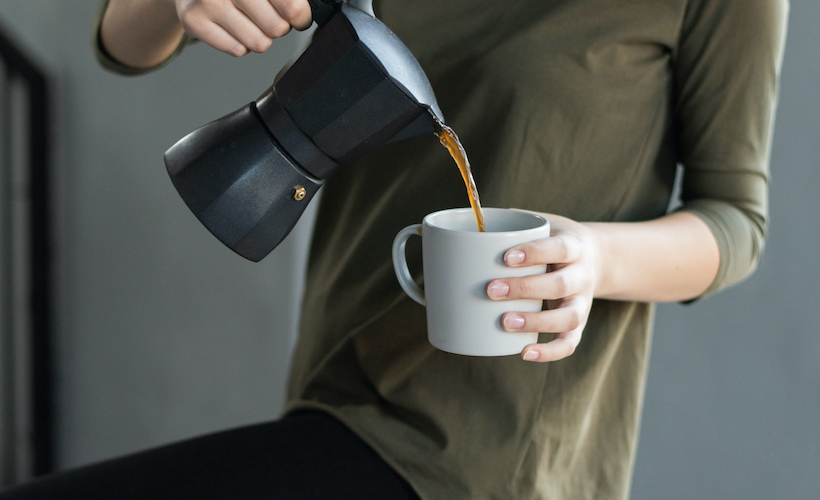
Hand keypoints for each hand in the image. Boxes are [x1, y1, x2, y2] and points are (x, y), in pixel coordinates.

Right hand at [175, 0, 312, 56]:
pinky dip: (240, 43)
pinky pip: (237, 49)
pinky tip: (232, 27)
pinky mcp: (193, 21)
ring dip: (260, 37)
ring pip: (259, 43)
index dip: (300, 15)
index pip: (290, 5)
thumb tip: (304, 13)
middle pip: (277, 28)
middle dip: (279, 27)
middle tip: (269, 17)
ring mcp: (208, 1)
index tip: (299, 17)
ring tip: (249, 21)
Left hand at [485, 213, 601, 362]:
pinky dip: (550, 352)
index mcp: (574, 246)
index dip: (535, 252)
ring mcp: (582, 302)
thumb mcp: (542, 224)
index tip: (505, 256)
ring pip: (568, 318)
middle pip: (559, 285)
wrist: (594, 258)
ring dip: (536, 322)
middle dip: (524, 289)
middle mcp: (582, 275)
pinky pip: (569, 343)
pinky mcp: (578, 324)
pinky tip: (524, 353)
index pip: (559, 248)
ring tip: (505, 322)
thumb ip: (511, 225)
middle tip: (490, 290)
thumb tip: (467, 223)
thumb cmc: (553, 240)